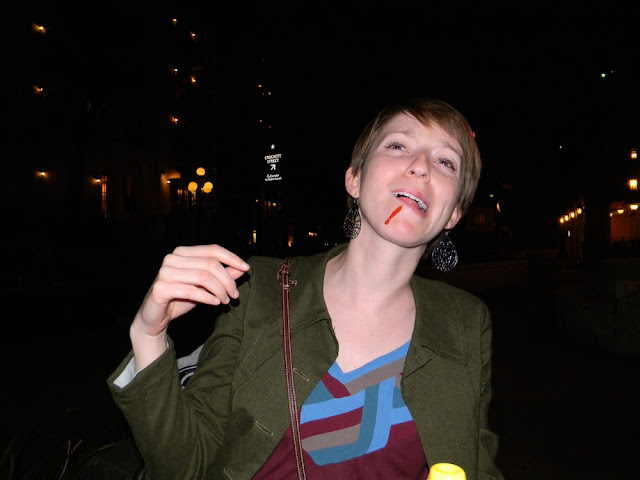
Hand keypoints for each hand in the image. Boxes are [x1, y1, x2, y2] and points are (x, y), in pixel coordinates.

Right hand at [129, 244, 249, 366]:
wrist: (155, 317)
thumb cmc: (182, 298)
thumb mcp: (205, 285)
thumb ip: (222, 275)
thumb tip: (242, 268)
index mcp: (183, 252)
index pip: (212, 249)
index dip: (231, 258)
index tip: (246, 269)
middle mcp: (172, 258)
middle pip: (210, 264)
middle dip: (227, 280)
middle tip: (235, 294)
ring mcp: (164, 272)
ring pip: (203, 277)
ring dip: (219, 290)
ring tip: (225, 301)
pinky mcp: (160, 288)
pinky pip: (190, 290)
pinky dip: (207, 297)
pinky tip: (215, 303)